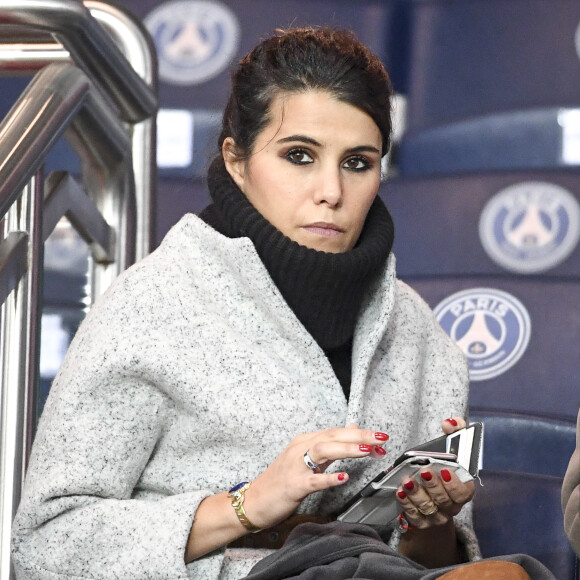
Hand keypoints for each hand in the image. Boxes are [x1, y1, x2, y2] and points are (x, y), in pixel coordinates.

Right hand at [244, 424, 388, 528]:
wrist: (253, 501)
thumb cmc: (280, 481)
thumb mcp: (305, 458)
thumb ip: (330, 444)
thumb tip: (353, 428)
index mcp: (305, 441)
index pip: (336, 432)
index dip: (359, 433)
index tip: (380, 437)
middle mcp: (300, 449)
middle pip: (332, 436)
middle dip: (359, 436)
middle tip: (381, 438)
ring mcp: (295, 466)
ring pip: (323, 450)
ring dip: (346, 449)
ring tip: (366, 450)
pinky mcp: (292, 486)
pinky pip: (312, 480)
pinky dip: (328, 477)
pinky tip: (343, 477)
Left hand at [395, 417, 474, 529]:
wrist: (433, 497)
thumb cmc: (443, 469)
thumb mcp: (451, 449)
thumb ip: (455, 433)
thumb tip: (449, 422)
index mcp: (462, 491)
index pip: (464, 492)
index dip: (455, 484)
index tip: (444, 471)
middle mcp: (451, 506)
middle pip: (444, 500)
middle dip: (434, 486)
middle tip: (423, 472)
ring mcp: (436, 516)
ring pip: (428, 508)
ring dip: (417, 494)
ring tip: (407, 481)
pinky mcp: (421, 521)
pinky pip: (413, 515)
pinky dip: (406, 504)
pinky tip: (400, 492)